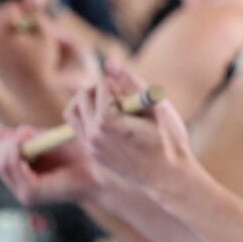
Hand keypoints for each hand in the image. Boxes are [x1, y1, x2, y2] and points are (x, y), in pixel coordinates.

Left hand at [0, 0, 97, 119]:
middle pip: (3, 15)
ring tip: (25, 49)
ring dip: (14, 30)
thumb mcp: (43, 32)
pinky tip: (19, 54)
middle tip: (29, 42)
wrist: (34, 92)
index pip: (13, 7)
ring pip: (1, 25)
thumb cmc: (43, 61)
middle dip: (18, 22)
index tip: (34, 34)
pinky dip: (8, 39)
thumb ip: (35, 9)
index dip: (29, 16)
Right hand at [0, 124, 104, 205]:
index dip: (4, 141)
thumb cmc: (79, 155)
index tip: (24, 131)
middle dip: (6, 142)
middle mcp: (20, 187)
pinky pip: (10, 167)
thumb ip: (22, 138)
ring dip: (11, 144)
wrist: (99, 171)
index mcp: (22, 176)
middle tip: (26, 132)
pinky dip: (16, 150)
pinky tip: (29, 142)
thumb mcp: (45, 141)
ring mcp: (23, 193)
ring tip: (30, 135)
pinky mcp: (30, 193)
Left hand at [68, 60, 198, 195]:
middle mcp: (94, 135)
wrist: (169, 178)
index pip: (102, 86)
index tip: (134, 97)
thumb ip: (131, 82)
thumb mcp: (157, 108)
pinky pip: (77, 128)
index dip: (120, 85)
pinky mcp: (92, 154)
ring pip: (73, 112)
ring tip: (112, 107)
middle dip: (101, 91)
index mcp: (108, 122)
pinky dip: (88, 118)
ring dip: (88, 103)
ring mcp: (91, 147)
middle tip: (122, 99)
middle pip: (83, 96)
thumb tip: (108, 62)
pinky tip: (111, 122)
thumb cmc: (169, 141)